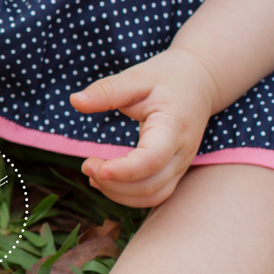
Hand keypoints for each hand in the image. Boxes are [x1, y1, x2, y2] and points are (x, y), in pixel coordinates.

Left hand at [69, 48, 217, 206]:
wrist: (199, 82)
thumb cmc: (166, 78)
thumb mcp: (136, 77)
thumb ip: (107, 91)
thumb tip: (74, 101)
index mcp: (173, 127)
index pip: (151, 160)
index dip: (122, 170)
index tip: (93, 166)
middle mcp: (182, 152)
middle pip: (151, 185)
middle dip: (114, 184)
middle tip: (86, 165)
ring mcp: (181, 164)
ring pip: (153, 196)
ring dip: (119, 193)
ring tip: (92, 174)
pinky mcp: (174, 170)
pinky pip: (154, 194)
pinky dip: (128, 194)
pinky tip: (105, 180)